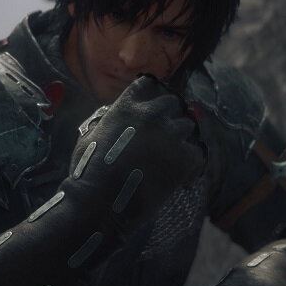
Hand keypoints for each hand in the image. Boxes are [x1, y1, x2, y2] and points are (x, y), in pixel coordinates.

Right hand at [61, 75, 204, 234]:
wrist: (101, 202)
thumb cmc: (87, 173)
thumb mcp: (89, 137)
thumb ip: (105, 121)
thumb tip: (111, 117)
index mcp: (127, 106)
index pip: (147, 83)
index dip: (151, 93)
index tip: (152, 105)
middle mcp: (152, 114)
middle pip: (173, 102)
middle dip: (170, 115)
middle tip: (166, 133)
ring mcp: (170, 135)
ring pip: (188, 125)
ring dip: (181, 138)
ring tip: (173, 156)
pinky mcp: (184, 158)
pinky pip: (198, 153)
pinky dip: (191, 164)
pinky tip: (181, 176)